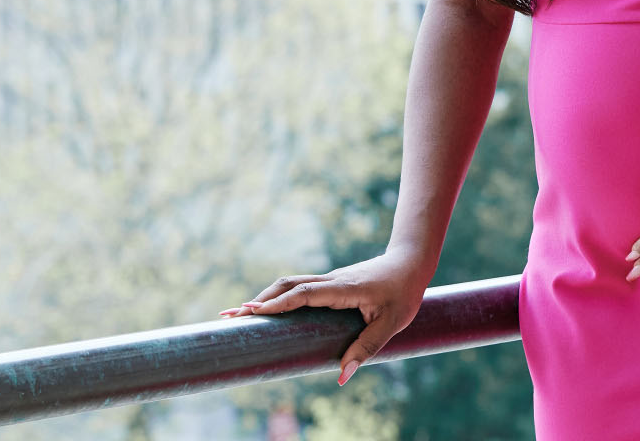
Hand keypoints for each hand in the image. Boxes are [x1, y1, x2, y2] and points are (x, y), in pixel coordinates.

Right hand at [218, 251, 431, 385]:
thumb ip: (367, 348)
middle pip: (288, 285)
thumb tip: (343, 376)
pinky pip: (298, 288)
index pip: (305, 293)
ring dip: (263, 297)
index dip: (278, 303)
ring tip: (236, 314)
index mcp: (344, 289)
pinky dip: (277, 297)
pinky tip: (265, 309)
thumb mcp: (391, 324)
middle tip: (229, 317)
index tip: (252, 311)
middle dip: (258, 301)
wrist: (410, 263)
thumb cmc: (403, 293)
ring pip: (290, 284)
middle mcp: (331, 281)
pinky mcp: (329, 285)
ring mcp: (329, 281)